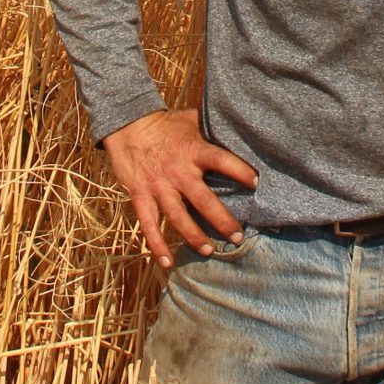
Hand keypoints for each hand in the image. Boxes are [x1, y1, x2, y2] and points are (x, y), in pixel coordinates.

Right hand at [102, 109, 257, 269]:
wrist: (127, 125)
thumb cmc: (165, 124)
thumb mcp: (190, 120)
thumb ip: (213, 127)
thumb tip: (240, 125)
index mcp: (193, 151)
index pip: (220, 160)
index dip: (239, 170)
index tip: (256, 182)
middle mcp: (177, 171)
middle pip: (202, 200)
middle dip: (221, 220)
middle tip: (238, 236)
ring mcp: (158, 186)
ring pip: (178, 217)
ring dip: (194, 236)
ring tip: (210, 251)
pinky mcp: (140, 196)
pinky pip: (148, 225)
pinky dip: (157, 245)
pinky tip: (168, 263)